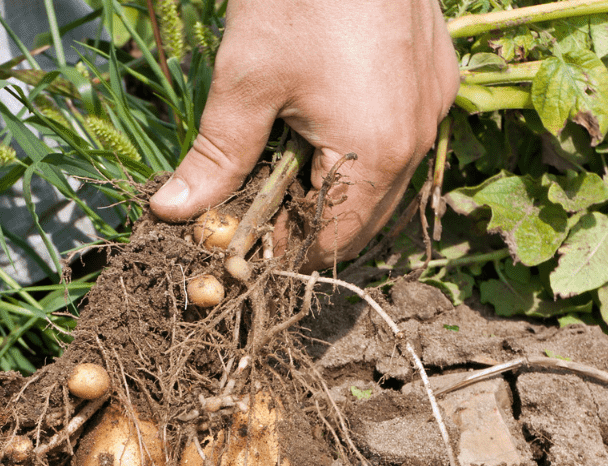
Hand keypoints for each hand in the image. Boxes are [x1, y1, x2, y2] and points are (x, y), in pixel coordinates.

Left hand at [148, 0, 458, 269]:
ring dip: (331, 183)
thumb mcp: (245, 82)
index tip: (235, 244)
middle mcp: (418, 137)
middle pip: (361, 216)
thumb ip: (216, 157)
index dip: (281, 251)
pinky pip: (396, 132)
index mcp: (377, 153)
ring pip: (380, 177)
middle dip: (305, 221)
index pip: (331, 241)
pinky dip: (356, 144)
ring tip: (276, 160)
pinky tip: (313, 120)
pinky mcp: (433, 72)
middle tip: (248, 205)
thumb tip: (174, 211)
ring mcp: (433, 102)